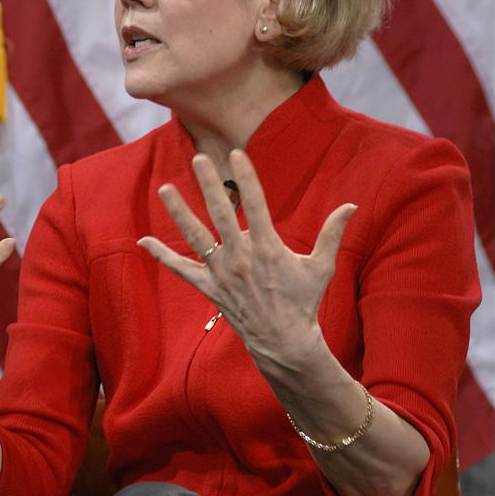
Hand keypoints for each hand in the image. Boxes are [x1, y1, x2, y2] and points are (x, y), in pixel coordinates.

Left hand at [137, 149, 355, 371]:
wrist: (285, 342)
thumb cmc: (304, 302)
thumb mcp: (322, 266)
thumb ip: (332, 233)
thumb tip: (351, 205)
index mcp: (268, 247)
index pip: (255, 203)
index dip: (247, 177)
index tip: (236, 153)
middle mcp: (241, 256)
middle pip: (221, 213)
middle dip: (209, 184)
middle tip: (198, 158)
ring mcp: (222, 272)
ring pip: (196, 236)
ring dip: (179, 212)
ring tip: (164, 189)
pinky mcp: (209, 287)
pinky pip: (181, 269)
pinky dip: (162, 256)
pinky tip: (143, 241)